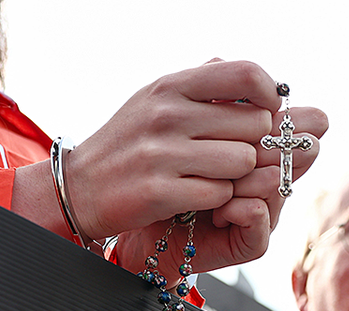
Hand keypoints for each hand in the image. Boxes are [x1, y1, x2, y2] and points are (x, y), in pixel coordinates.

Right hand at [63, 59, 324, 275]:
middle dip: (251, 142)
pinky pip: (220, 193)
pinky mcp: (160, 192)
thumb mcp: (155, 100)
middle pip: (253, 124)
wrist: (80, 188)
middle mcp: (166, 115)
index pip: (246, 75)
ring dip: (236, 174)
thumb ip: (202, 84)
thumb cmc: (128, 143)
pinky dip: (217, 198)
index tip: (264, 111)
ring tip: (212, 175)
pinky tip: (197, 194)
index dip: (268, 95)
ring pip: (242, 161)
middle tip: (232, 153)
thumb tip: (255, 80)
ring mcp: (162, 154)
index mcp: (170, 86)